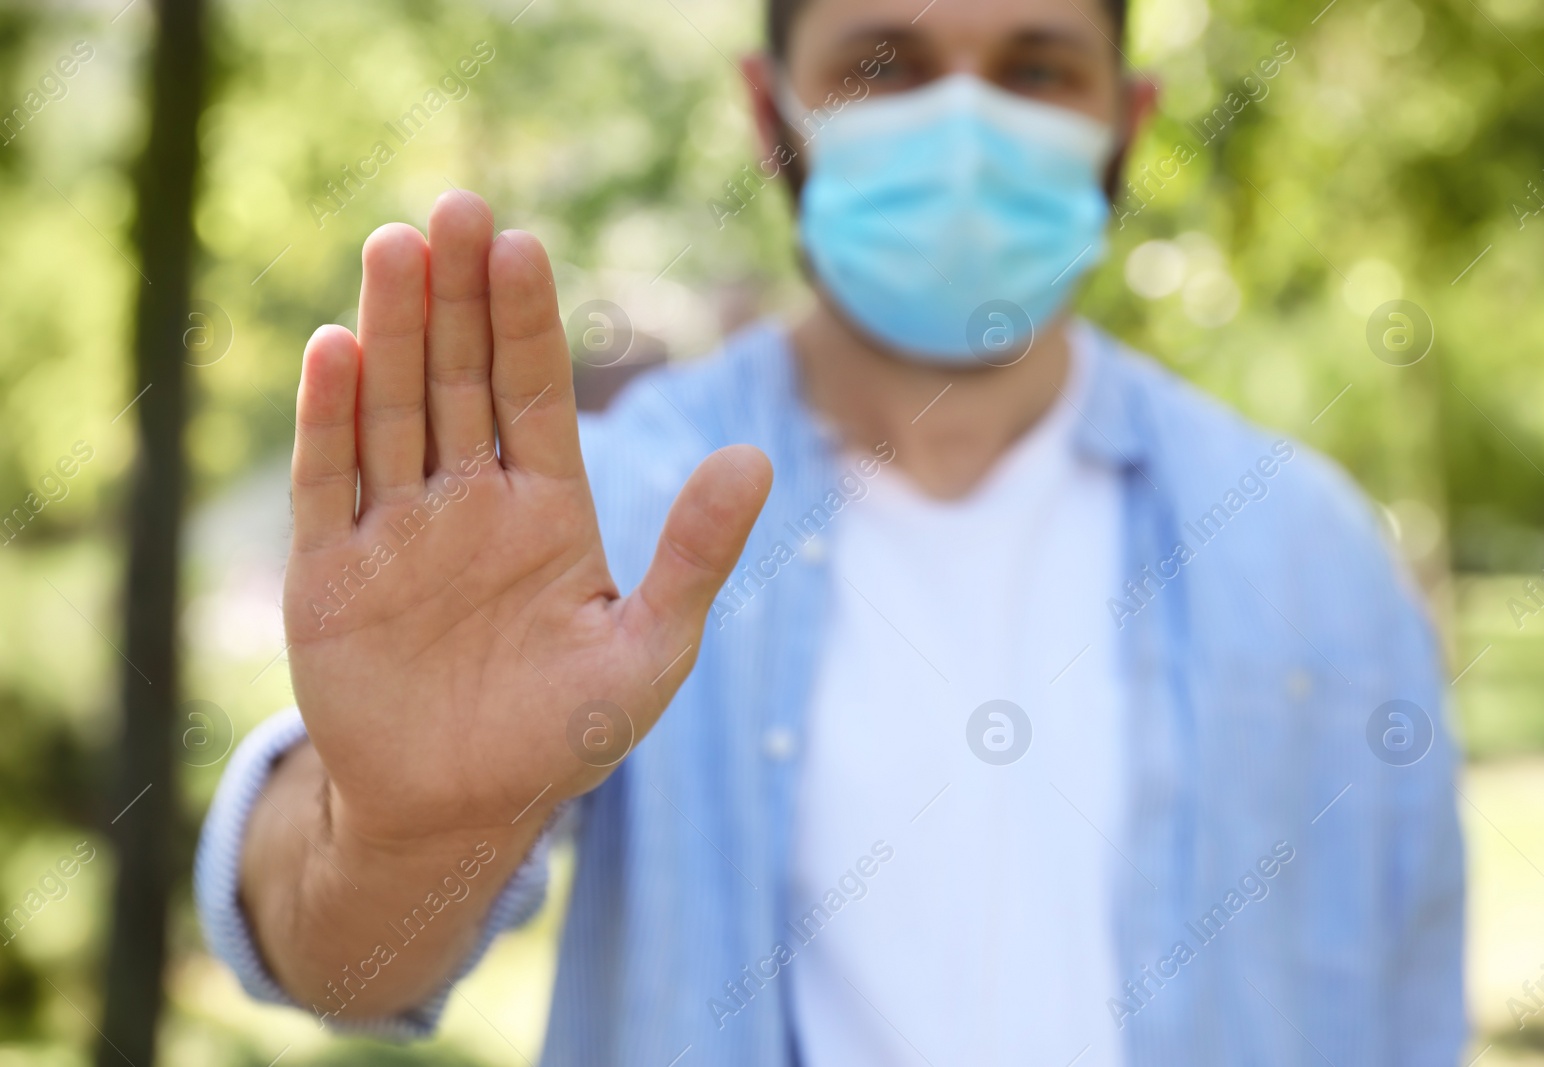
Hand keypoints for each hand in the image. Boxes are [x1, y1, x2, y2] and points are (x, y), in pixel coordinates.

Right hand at [282, 190, 770, 857]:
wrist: (458, 812)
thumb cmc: (561, 735)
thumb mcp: (649, 650)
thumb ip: (695, 555)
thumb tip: (758, 456)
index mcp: (547, 508)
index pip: (536, 393)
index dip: (527, 321)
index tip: (525, 246)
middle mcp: (468, 501)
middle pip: (459, 379)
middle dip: (458, 298)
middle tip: (457, 209)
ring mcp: (394, 528)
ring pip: (392, 409)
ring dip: (391, 332)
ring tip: (396, 247)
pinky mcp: (329, 569)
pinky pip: (326, 481)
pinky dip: (328, 419)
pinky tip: (334, 349)